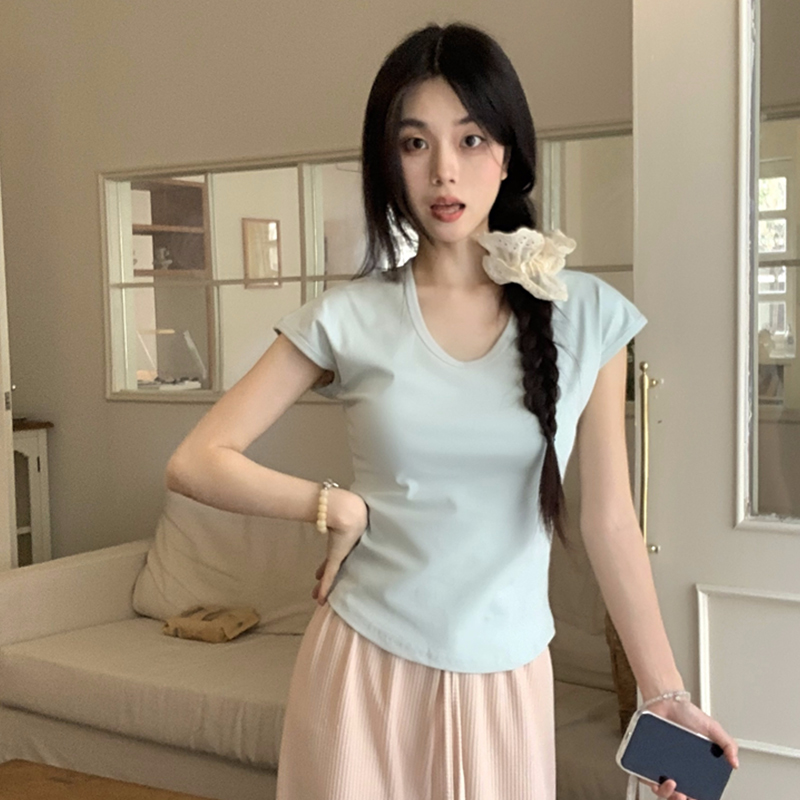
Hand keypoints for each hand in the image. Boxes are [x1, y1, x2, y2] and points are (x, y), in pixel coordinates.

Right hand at [311, 489, 368, 605]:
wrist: (348, 511)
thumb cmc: (346, 508)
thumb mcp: (340, 513)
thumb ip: (334, 512)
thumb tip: (322, 502)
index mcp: (346, 540)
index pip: (334, 557)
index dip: (326, 567)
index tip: (318, 575)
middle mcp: (344, 549)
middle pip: (334, 568)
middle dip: (326, 579)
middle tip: (318, 590)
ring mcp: (340, 555)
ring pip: (331, 575)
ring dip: (324, 586)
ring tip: (317, 597)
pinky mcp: (337, 558)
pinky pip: (330, 577)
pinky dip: (326, 588)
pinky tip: (321, 600)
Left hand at [638, 699, 738, 799]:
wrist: (667, 700)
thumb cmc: (687, 713)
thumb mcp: (713, 729)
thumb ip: (727, 744)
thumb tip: (735, 763)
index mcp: (693, 766)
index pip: (695, 789)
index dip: (696, 797)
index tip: (696, 798)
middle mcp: (677, 768)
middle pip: (677, 793)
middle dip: (679, 798)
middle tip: (683, 795)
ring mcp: (661, 764)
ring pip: (660, 787)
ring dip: (664, 792)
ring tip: (671, 785)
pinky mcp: (646, 757)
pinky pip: (643, 773)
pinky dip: (647, 779)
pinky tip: (654, 777)